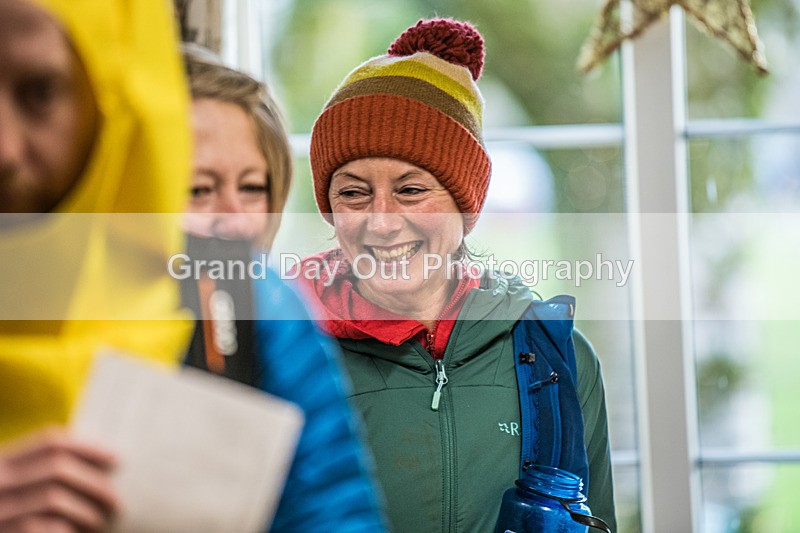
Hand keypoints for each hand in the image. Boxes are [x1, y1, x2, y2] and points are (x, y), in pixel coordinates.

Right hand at [0, 428, 118, 532]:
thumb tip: (104, 467)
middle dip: (96, 485)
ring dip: (87, 512)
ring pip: (54, 500)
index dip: (88, 449)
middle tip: (116, 504)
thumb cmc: (11, 517)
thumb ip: (42, 476)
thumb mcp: (15, 490)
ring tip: (100, 524)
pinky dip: (70, 531)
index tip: (116, 460)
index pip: (50, 443)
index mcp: (1, 463)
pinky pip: (49, 528)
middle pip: (58, 469)